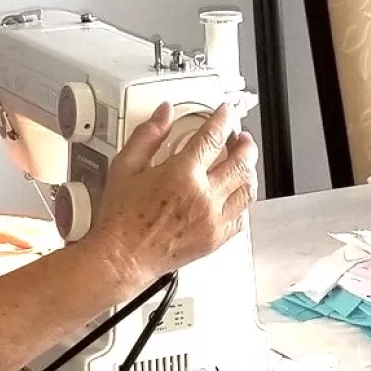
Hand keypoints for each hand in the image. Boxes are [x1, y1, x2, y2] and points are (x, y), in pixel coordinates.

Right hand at [84, 102, 257, 285]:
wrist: (122, 257)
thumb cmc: (121, 218)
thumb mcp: (125, 166)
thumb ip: (147, 135)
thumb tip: (164, 113)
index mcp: (182, 174)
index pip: (213, 136)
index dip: (224, 118)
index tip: (225, 113)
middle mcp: (203, 196)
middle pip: (241, 160)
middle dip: (245, 143)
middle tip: (240, 136)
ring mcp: (213, 219)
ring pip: (247, 188)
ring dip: (249, 171)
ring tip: (243, 163)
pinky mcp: (215, 238)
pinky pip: (242, 217)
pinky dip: (242, 202)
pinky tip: (235, 196)